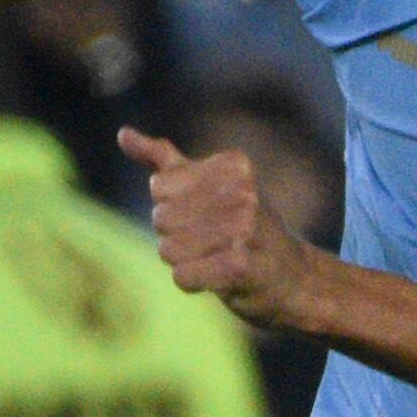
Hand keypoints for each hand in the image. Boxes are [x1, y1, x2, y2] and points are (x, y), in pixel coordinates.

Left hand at [133, 128, 324, 331]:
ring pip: (167, 250)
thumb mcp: (209, 186)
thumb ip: (165, 160)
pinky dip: (193, 283)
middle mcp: (242, 192)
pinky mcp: (241, 266)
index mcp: (233, 165)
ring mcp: (244, 229)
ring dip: (186, 262)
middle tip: (214, 242)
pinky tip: (220, 279)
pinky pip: (182, 276)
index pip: (159, 186)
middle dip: (177, 237)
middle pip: (161, 219)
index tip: (209, 215)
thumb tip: (122, 134)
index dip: (174, 207)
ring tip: (217, 259)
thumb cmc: (246, 230)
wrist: (294, 278)